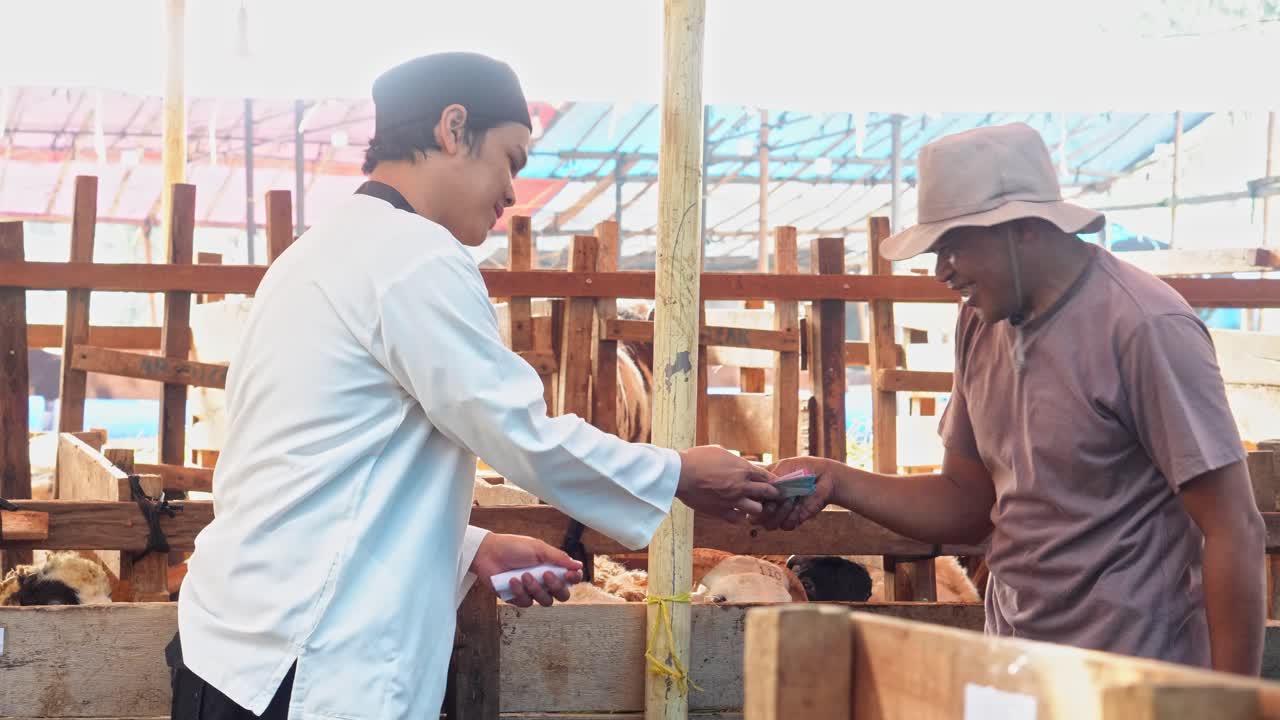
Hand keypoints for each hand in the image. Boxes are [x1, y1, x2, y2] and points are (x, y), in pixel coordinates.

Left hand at [469, 533, 583, 606]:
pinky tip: (512, 580)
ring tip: (523, 575)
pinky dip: (520, 591)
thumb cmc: (513, 547)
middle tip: (546, 575)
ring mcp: (532, 591)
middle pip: (562, 595)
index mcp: (552, 567)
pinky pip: (527, 603)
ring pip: (546, 601)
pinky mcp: (518, 598)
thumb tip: (579, 565)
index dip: (574, 579)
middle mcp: (544, 581)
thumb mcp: (538, 549)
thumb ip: (559, 558)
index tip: (570, 574)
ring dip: (536, 588)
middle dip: (556, 586)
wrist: (488, 553)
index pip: (571, 578)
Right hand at [675, 445, 780, 522]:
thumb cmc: (697, 459)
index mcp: (742, 468)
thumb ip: (734, 459)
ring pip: (757, 509)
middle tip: (770, 496)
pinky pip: (739, 519)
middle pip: (767, 493)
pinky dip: (739, 517)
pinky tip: (735, 512)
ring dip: (755, 507)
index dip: (772, 480)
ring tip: (750, 505)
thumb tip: (740, 462)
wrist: (680, 474)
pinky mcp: (721, 512)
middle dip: (771, 494)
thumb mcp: (719, 451)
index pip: (767, 476)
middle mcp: (741, 485)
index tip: (772, 483)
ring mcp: (732, 500)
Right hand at [755, 456, 839, 530]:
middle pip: (754, 519)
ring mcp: (781, 513)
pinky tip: (799, 506)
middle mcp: (770, 504)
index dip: (753, 500)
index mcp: (763, 490)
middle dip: (763, 511)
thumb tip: (757, 494)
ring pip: (769, 525)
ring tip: (790, 500)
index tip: (764, 491)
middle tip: (774, 502)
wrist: (824, 476)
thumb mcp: (782, 468)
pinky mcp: (794, 520)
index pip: (748, 501)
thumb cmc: (803, 468)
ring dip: (779, 513)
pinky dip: (792, 516)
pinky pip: (786, 525)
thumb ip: (767, 480)